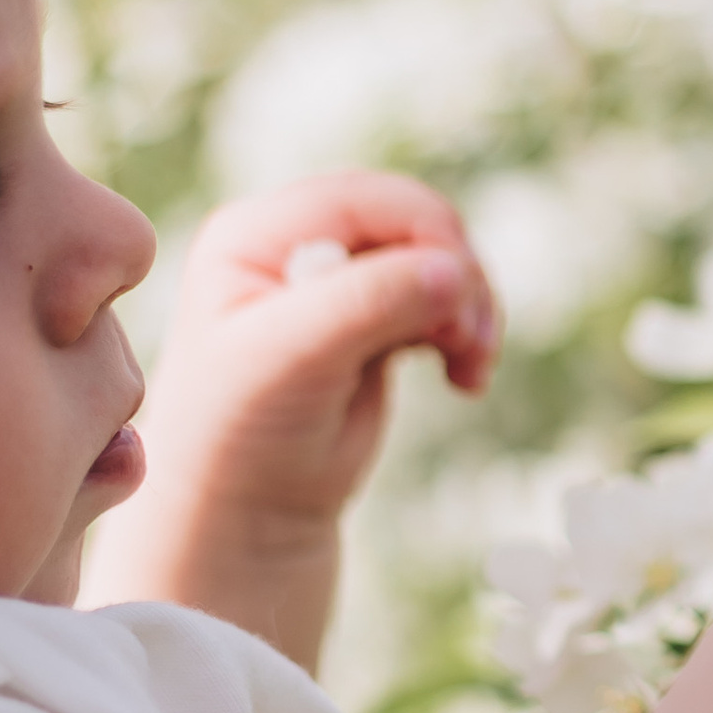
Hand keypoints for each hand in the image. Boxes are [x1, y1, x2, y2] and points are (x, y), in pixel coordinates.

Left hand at [90, 171, 498, 667]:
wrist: (246, 511)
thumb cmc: (241, 435)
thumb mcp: (290, 360)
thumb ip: (367, 303)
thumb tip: (453, 270)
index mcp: (257, 233)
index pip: (367, 200)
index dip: (428, 239)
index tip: (455, 309)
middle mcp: (297, 242)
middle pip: (415, 222)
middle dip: (457, 278)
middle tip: (470, 346)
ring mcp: (339, 281)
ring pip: (439, 260)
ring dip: (470, 308)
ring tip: (469, 369)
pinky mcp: (376, 320)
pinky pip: (444, 300)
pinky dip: (466, 332)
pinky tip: (463, 379)